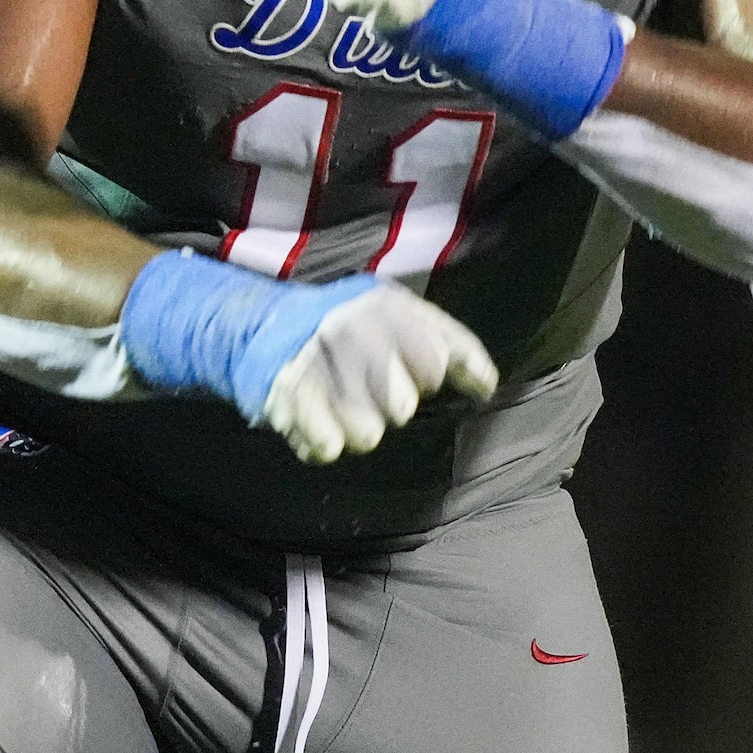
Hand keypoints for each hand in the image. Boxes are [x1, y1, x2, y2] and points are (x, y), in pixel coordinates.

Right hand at [259, 282, 499, 464]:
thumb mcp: (406, 317)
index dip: (425, 375)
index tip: (407, 368)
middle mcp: (348, 329)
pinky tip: (320, 421)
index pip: (433, 364)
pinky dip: (324, 441)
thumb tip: (486, 386)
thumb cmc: (355, 328)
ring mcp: (313, 361)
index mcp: (384, 306)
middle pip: (401, 406)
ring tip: (343, 405)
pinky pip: (326, 446)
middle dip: (391, 404)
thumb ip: (454, 346)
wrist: (266, 321)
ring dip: (359, 427)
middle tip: (369, 386)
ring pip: (366, 434)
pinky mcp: (285, 394)